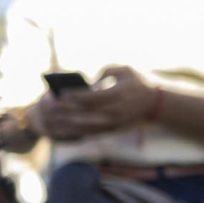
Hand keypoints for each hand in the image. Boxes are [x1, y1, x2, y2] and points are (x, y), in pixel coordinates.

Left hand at [36, 66, 156, 139]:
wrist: (153, 103)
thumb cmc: (135, 82)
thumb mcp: (123, 69)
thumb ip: (104, 72)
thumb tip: (87, 83)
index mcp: (118, 94)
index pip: (92, 97)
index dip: (75, 96)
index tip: (61, 93)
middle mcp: (115, 111)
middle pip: (86, 112)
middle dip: (66, 110)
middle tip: (50, 105)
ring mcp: (113, 123)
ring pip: (86, 126)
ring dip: (68, 122)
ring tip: (53, 117)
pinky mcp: (111, 130)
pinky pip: (91, 132)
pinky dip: (76, 130)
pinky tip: (63, 126)